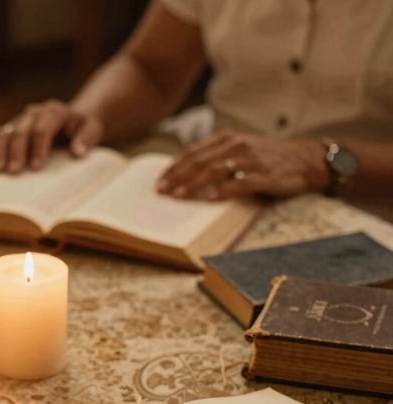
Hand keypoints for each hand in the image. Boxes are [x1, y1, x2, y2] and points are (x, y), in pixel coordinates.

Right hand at [0, 100, 103, 173]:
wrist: (72, 120)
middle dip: (17, 152)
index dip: (38, 148)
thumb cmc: (83, 127)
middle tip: (14, 172)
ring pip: (7, 132)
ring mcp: (22, 119)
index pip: (43, 129)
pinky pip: (0, 136)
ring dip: (1, 151)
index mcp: (54, 112)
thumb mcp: (92, 129)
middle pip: (21, 130)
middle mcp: (35, 113)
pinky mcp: (13, 127)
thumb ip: (87, 138)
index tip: (37, 167)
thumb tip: (77, 152)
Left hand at [156, 130, 329, 199]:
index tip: (159, 182)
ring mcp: (250, 160)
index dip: (174, 167)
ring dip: (194, 184)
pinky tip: (208, 199)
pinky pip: (240, 183)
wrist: (308, 160)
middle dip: (178, 177)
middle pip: (200, 162)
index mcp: (228, 139)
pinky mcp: (264, 175)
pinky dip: (222, 191)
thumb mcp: (241, 150)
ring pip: (215, 171)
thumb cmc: (269, 159)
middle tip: (162, 191)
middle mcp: (237, 146)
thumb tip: (186, 174)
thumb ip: (216, 157)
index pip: (193, 152)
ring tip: (178, 196)